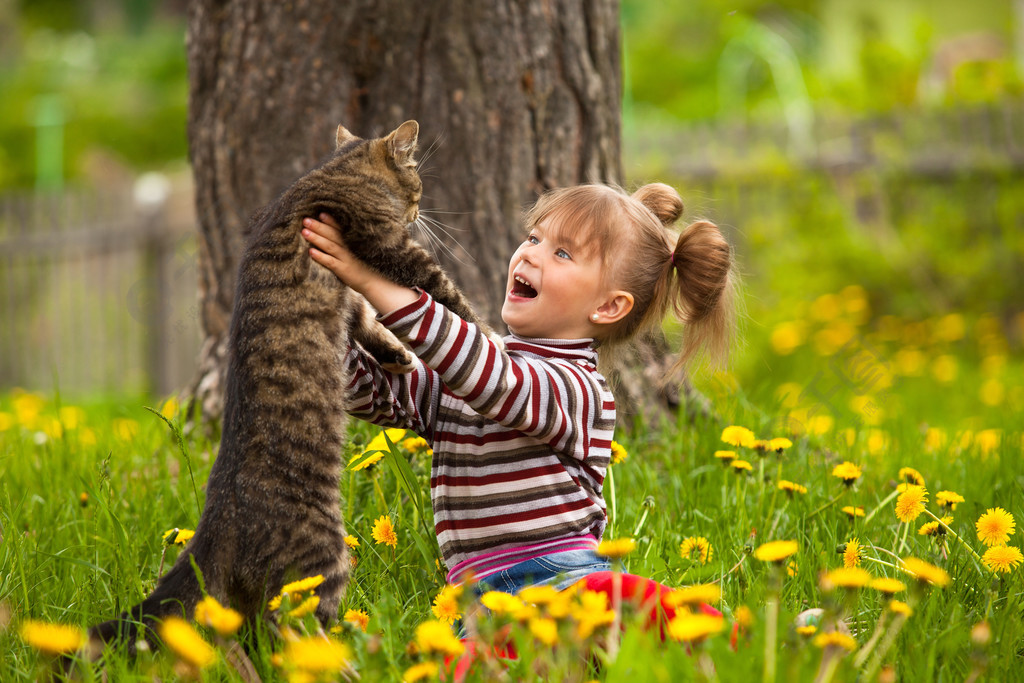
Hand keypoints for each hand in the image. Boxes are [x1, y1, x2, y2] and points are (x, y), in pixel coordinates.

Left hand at [302, 213, 418, 314]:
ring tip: (304, 231)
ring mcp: (347, 258)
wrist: (377, 283)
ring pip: (330, 246)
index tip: (321, 213)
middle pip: (332, 234)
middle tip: (305, 219)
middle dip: (319, 226)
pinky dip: (321, 257)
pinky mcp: (345, 270)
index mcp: (352, 242)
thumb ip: (347, 243)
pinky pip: (331, 262)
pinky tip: (311, 252)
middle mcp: (349, 248)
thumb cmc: (366, 267)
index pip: (340, 228)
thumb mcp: (358, 252)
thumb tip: (332, 235)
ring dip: (317, 238)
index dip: (330, 220)